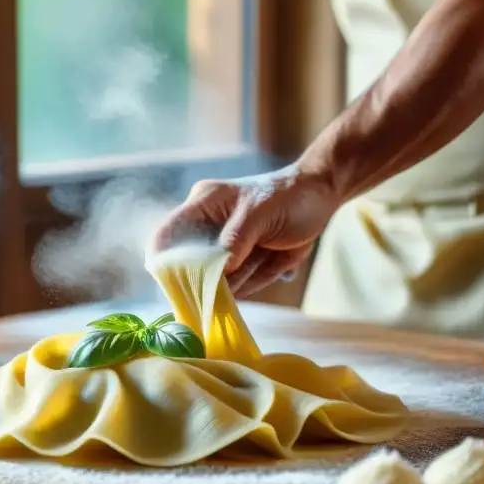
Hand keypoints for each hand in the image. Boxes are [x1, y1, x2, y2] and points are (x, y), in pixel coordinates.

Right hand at [152, 165, 341, 297]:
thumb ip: (237, 238)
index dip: (163, 260)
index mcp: (202, 205)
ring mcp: (225, 251)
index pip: (167, 235)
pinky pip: (238, 287)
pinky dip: (250, 285)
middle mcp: (208, 230)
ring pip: (217, 281)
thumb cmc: (288, 195)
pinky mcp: (243, 267)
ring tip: (264, 251)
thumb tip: (222, 269)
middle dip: (206, 279)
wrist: (320, 198)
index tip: (171, 283)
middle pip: (190, 267)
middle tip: (228, 277)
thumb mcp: (260, 212)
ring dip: (237, 280)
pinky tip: (269, 261)